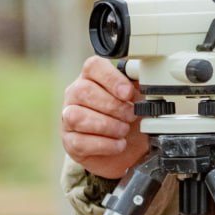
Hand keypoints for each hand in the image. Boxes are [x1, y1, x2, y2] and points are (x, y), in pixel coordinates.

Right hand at [61, 56, 149, 178]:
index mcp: (92, 76)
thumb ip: (139, 84)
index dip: (112, 79)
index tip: (128, 93)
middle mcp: (75, 94)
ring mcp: (68, 118)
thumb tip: (146, 76)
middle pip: (84, 91)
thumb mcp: (138, 97)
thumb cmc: (130, 116)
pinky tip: (119, 144)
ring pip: (77, 116)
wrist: (129, 147)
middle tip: (131, 115)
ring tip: (124, 130)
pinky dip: (105, 145)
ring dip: (108, 125)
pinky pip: (79, 142)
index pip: (93, 66)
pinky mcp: (70, 142)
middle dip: (113, 106)